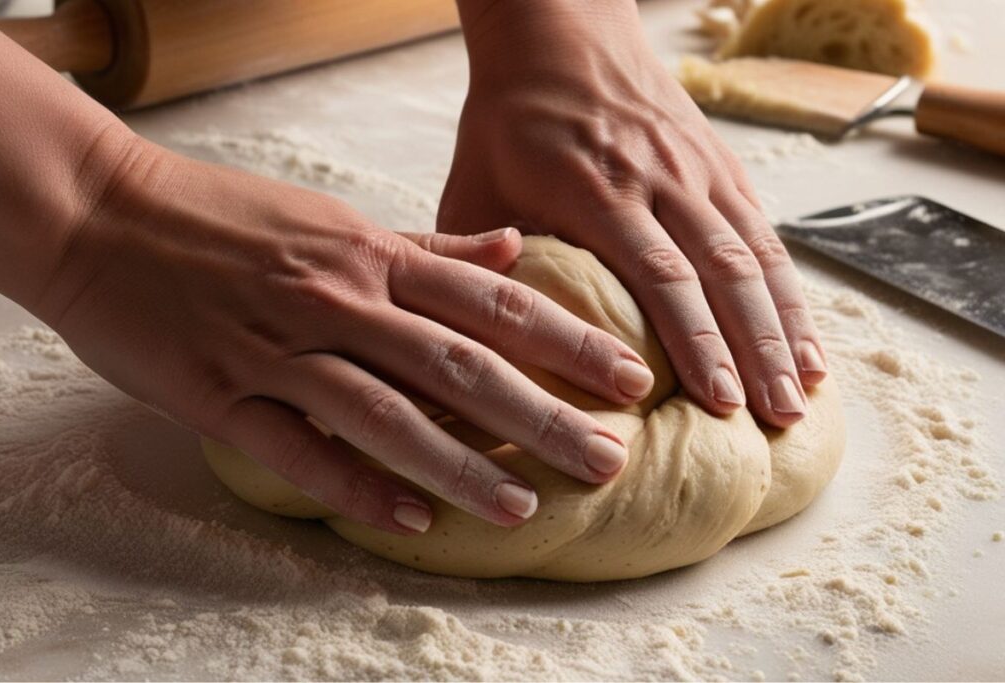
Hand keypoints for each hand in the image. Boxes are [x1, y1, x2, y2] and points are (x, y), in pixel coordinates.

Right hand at [33, 128, 654, 533]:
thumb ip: (429, 244)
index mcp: (372, 256)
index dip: (568, 340)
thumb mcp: (335, 218)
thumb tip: (510, 248)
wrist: (101, 213)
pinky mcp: (222, 395)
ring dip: (459, 465)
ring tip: (523, 509)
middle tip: (608, 459)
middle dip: (541, 415)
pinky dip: (354, 485)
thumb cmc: (224, 216)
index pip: (492, 301)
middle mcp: (339, 301)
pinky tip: (407, 520)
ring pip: (387, 413)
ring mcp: (280, 350)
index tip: (629, 377)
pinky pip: (299, 449)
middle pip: (461, 364)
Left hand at [442, 0, 826, 427]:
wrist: (558, 34)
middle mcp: (661, 180)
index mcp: (597, 191)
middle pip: (723, 273)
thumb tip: (494, 344)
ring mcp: (698, 171)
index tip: (719, 401)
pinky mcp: (719, 167)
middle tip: (776, 419)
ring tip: (803, 392)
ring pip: (755, 256)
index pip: (660, 276)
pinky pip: (764, 234)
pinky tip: (805, 341)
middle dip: (755, 350)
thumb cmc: (510, 123)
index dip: (695, 341)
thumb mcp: (474, 190)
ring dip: (784, 328)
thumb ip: (485, 264)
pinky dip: (789, 291)